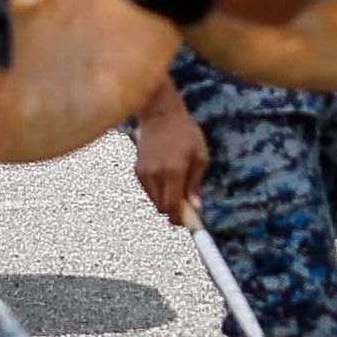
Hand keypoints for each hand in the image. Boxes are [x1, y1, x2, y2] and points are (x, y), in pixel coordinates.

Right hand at [133, 93, 210, 224]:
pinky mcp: (137, 170)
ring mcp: (144, 172)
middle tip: (185, 208)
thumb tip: (195, 207)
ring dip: (165, 200)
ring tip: (176, 186)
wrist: (159, 113)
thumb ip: (195, 183)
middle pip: (161, 207)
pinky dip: (157, 190)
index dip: (179, 219)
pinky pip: (148, 190)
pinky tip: (166, 177)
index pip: (173, 206)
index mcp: (174, 171)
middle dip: (173, 211)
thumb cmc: (184, 132)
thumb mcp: (200, 156)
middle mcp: (156, 174)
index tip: (187, 223)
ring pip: (154, 200)